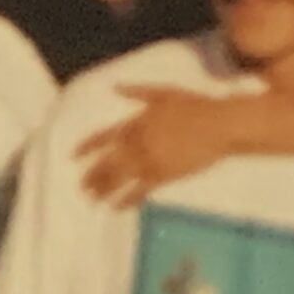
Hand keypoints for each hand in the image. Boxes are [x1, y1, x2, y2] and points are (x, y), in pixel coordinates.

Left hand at [76, 84, 241, 204]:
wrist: (219, 124)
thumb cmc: (194, 105)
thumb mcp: (163, 92)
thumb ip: (137, 91)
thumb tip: (115, 86)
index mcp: (136, 122)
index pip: (105, 136)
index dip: (87, 147)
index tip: (73, 156)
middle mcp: (138, 142)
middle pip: (109, 162)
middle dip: (94, 175)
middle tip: (82, 186)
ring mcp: (150, 160)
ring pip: (120, 178)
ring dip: (104, 189)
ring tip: (93, 199)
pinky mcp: (164, 175)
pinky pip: (140, 190)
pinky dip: (126, 199)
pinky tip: (116, 207)